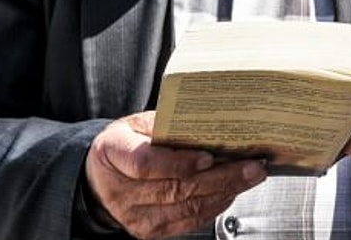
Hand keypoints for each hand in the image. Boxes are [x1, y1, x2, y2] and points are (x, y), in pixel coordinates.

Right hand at [84, 111, 266, 238]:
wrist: (99, 177)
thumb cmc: (125, 143)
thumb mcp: (137, 124)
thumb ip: (168, 124)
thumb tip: (213, 121)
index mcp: (113, 153)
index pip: (146, 164)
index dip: (180, 162)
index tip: (209, 156)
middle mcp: (120, 190)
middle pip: (175, 188)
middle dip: (221, 177)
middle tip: (251, 166)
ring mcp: (133, 215)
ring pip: (186, 207)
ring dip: (224, 192)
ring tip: (249, 176)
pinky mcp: (148, 230)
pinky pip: (187, 221)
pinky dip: (214, 206)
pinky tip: (231, 191)